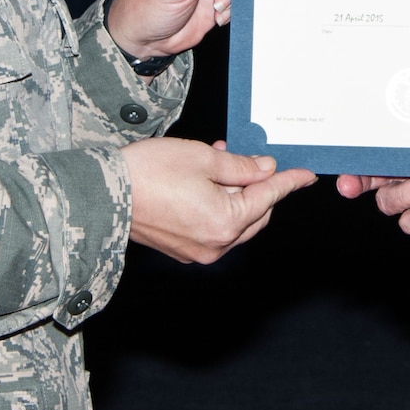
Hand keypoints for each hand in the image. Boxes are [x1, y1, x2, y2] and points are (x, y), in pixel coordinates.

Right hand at [121, 138, 316, 263]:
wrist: (104, 192)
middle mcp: (215, 245)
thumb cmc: (149, 173)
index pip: (268, 198)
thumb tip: (264, 169)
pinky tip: (207, 181)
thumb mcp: (203, 158)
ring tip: (221, 162)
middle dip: (257, 186)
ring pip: (235, 222)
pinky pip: (214, 228)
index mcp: (225, 223)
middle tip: (250, 158)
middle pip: (255, 214)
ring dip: (236, 194)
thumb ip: (241, 166)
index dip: (289, 182)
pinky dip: (219, 206)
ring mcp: (197, 251)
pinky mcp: (182, 249)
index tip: (305, 175)